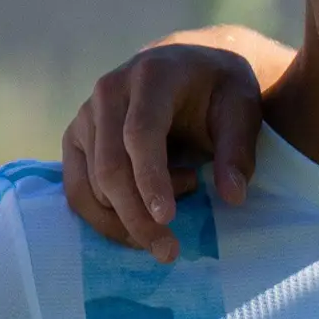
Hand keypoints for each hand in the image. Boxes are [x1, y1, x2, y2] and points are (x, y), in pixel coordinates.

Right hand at [60, 29, 281, 259]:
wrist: (187, 66)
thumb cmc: (218, 88)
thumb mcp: (242, 109)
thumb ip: (237, 151)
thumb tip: (233, 196)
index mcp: (151, 76)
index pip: (140, 134)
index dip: (150, 179)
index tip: (166, 219)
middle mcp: (108, 92)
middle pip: (110, 166)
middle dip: (136, 215)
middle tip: (168, 252)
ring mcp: (86, 116)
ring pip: (91, 183)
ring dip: (127, 216)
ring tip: (170, 219)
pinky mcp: (76, 139)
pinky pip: (77, 189)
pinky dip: (103, 218)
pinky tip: (136, 230)